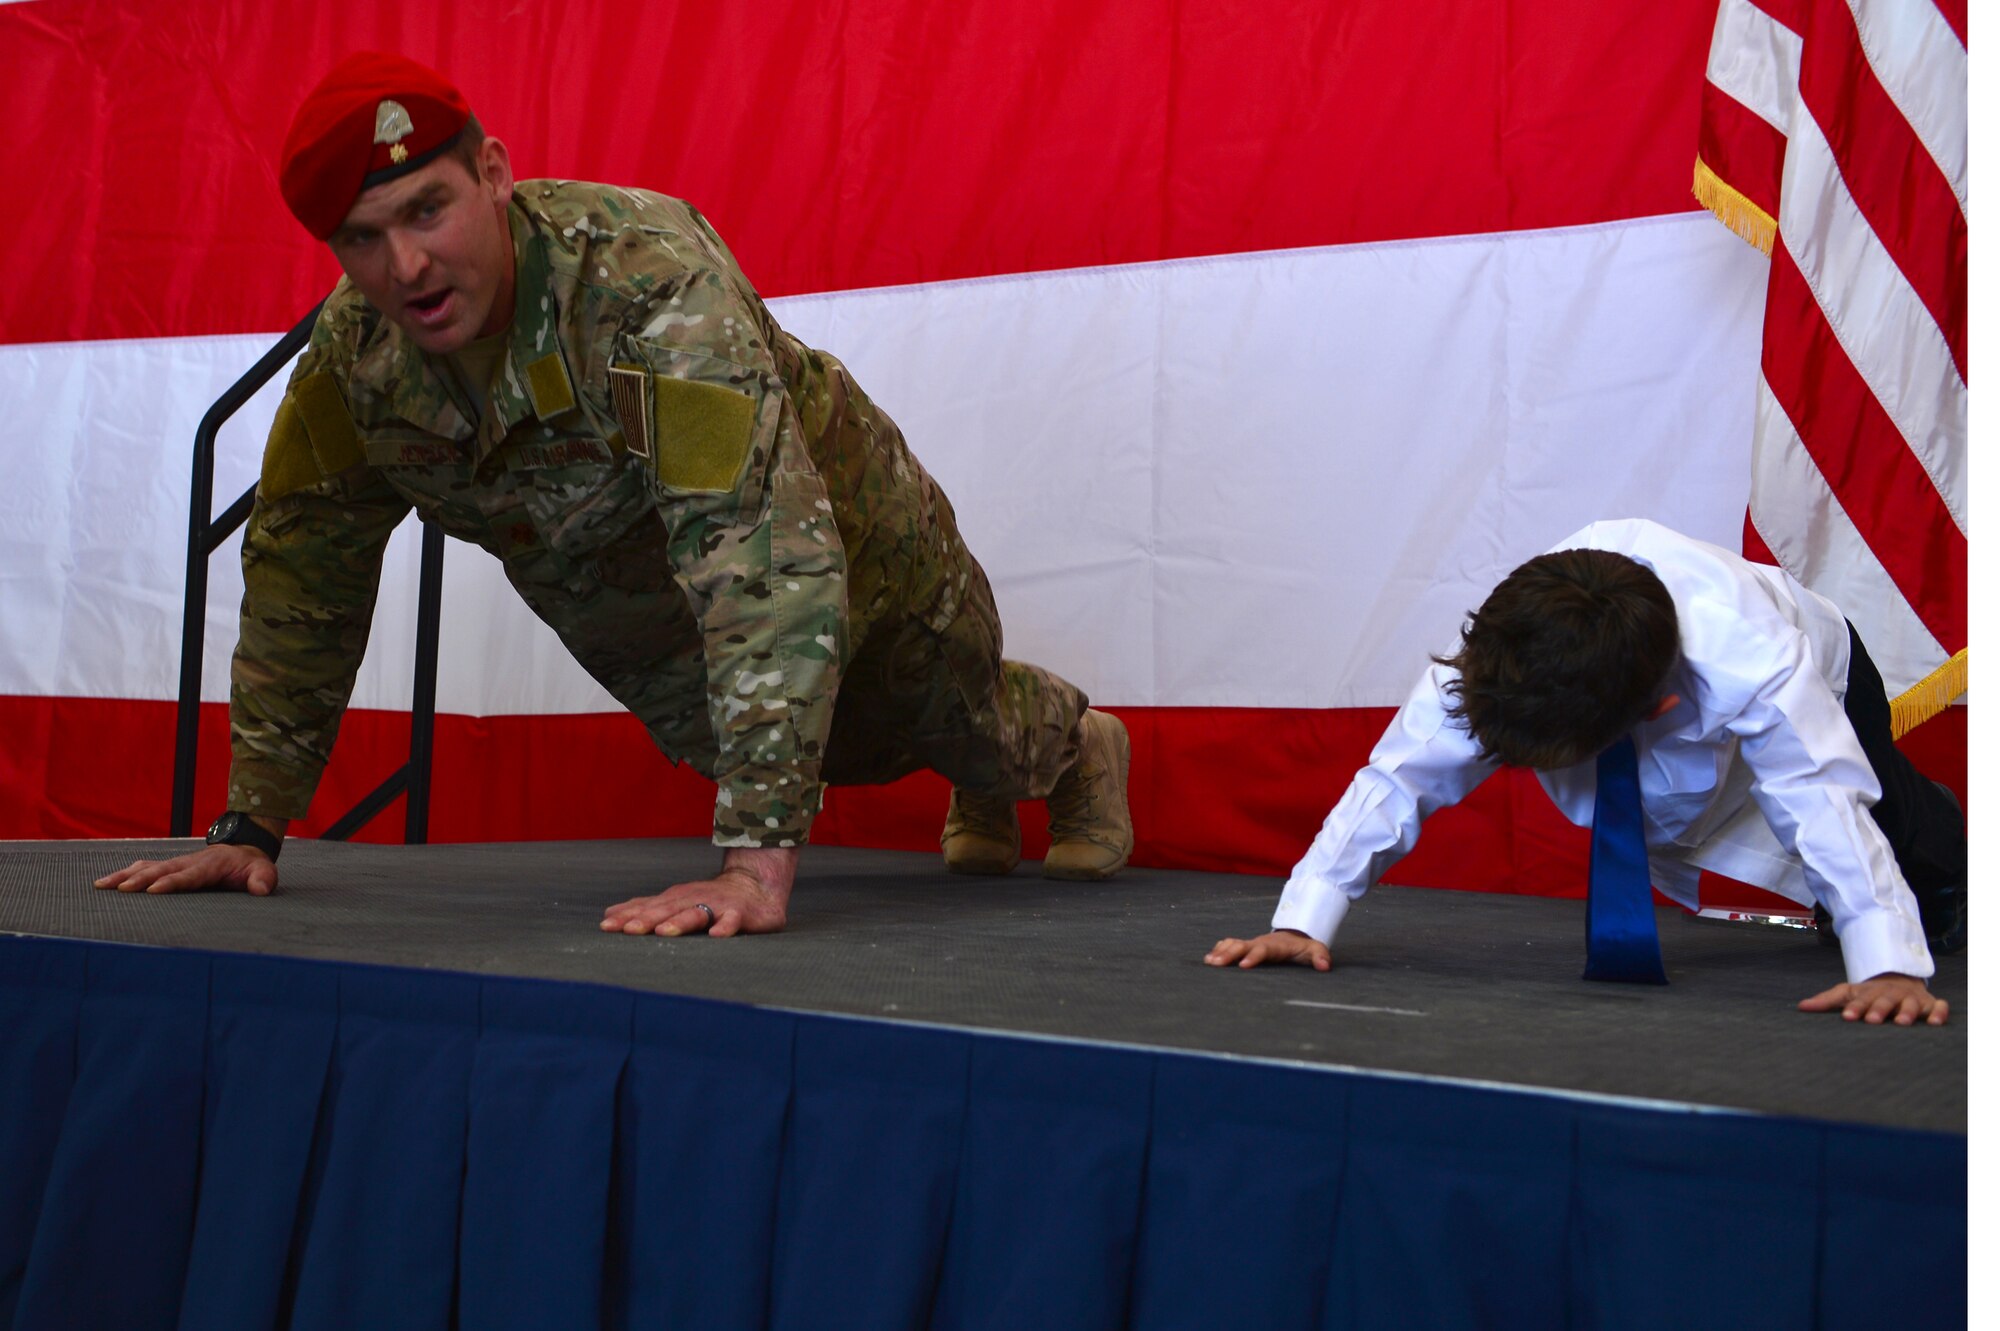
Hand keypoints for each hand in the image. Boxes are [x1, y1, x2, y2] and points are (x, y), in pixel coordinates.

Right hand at [94, 844, 278, 896]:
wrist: (242, 851)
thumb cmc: (251, 866)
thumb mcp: (264, 871)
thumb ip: (263, 879)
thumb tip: (261, 889)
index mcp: (210, 866)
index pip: (189, 875)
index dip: (173, 882)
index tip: (155, 890)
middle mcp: (188, 862)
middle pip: (162, 870)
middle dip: (142, 880)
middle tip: (123, 890)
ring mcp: (176, 863)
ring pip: (147, 868)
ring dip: (125, 876)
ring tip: (102, 885)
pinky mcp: (168, 867)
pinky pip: (144, 868)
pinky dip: (124, 873)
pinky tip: (106, 883)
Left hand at [600, 846, 797, 937]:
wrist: (755, 885)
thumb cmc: (709, 898)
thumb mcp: (674, 901)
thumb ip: (645, 908)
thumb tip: (609, 914)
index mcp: (674, 899)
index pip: (647, 907)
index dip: (627, 916)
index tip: (606, 926)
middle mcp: (692, 900)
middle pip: (667, 910)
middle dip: (647, 919)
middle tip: (629, 929)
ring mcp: (716, 905)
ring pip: (696, 914)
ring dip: (680, 922)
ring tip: (665, 932)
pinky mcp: (739, 913)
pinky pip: (732, 921)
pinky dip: (725, 927)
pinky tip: (716, 935)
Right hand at [1204, 929, 1330, 970]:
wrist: (1294, 935)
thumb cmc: (1304, 946)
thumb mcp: (1316, 949)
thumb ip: (1320, 956)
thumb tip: (1325, 966)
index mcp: (1275, 946)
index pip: (1262, 950)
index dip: (1253, 957)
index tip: (1243, 966)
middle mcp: (1259, 943)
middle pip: (1241, 946)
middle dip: (1228, 954)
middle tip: (1215, 964)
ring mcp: (1251, 943)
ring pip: (1232, 944)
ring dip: (1220, 952)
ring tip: (1208, 962)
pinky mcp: (1246, 947)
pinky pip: (1229, 945)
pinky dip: (1218, 950)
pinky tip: (1208, 960)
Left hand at [1798, 972, 1948, 1025]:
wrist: (1898, 979)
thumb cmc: (1869, 993)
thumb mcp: (1847, 993)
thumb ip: (1826, 1001)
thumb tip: (1800, 1007)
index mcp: (1869, 993)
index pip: (1860, 1000)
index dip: (1854, 1008)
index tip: (1847, 1017)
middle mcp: (1891, 994)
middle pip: (1884, 1002)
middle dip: (1878, 1010)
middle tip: (1872, 1021)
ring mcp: (1912, 999)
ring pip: (1910, 1004)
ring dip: (1907, 1012)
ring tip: (1902, 1023)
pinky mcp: (1931, 1004)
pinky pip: (1939, 1007)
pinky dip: (1939, 1013)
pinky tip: (1936, 1022)